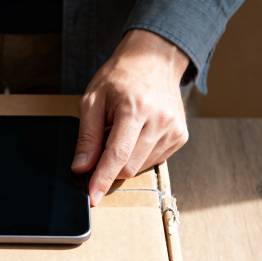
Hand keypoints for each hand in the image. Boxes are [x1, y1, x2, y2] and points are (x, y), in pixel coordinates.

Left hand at [72, 29, 189, 205]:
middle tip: (99, 149)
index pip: (117, 155)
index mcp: (135, 108)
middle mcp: (160, 120)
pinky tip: (136, 135)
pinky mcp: (180, 136)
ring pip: (141, 167)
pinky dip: (138, 155)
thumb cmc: (119, 78)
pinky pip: (153, 161)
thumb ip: (87, 136)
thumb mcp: (93, 100)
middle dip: (109, 168)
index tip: (93, 197)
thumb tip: (81, 167)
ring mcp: (174, 129)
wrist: (154, 60)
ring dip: (124, 160)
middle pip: (128, 166)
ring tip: (121, 133)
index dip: (103, 178)